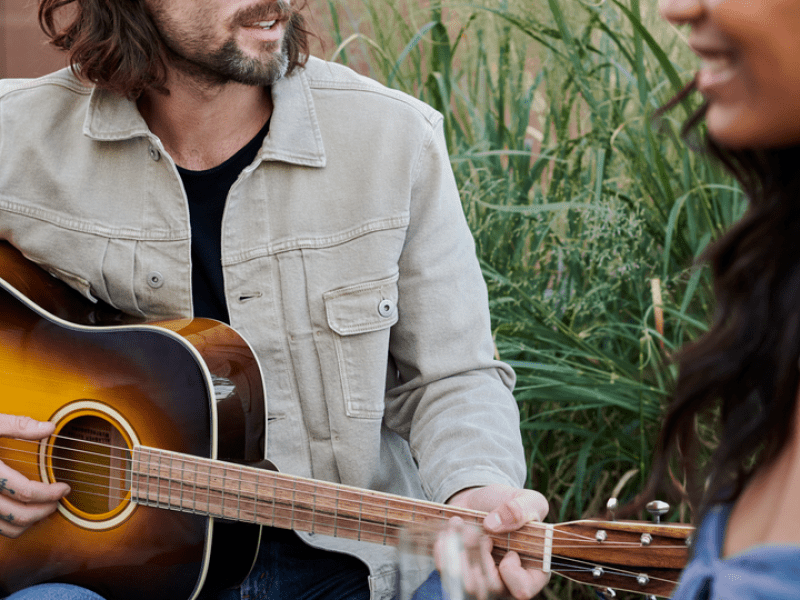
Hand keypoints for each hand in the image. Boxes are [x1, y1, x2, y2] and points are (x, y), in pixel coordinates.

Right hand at [0, 414, 69, 537]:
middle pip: (17, 516)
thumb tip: (49, 428)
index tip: (65, 488)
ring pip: (4, 529)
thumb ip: (17, 426)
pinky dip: (9, 525)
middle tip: (58, 501)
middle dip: (44, 511)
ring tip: (43, 509)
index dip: (50, 493)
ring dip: (28, 523)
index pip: (25, 491)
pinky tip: (19, 512)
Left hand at [448, 484, 549, 599]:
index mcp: (532, 570)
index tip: (509, 551)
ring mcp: (480, 579)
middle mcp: (506, 581)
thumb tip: (493, 524)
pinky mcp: (458, 569)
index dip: (511, 571)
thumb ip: (521, 509)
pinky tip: (452, 526)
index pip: (523, 590)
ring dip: (460, 550)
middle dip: (480, 556)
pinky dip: (444, 546)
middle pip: (489, 588)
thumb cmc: (511, 504)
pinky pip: (446, 568)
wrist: (482, 499)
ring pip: (465, 582)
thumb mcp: (528, 500)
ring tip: (463, 526)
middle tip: (481, 534)